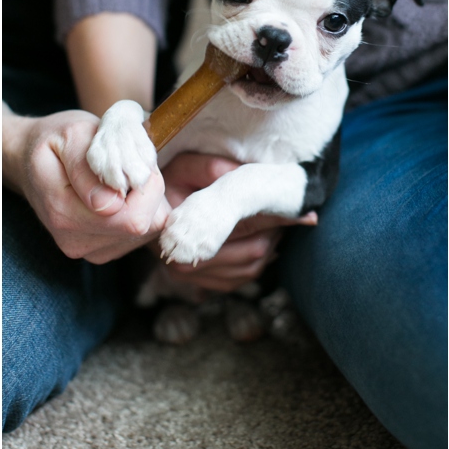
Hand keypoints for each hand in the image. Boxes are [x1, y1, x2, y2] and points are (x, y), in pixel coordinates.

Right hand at [3, 105, 169, 263]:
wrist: (27, 159)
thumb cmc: (52, 142)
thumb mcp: (69, 136)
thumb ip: (88, 167)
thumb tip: (111, 203)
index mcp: (65, 213)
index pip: (134, 217)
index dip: (145, 183)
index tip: (131, 157)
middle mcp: (76, 240)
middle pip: (145, 227)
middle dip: (148, 192)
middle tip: (127, 164)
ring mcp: (88, 250)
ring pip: (146, 232)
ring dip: (144, 201)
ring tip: (118, 177)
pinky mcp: (101, 251)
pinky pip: (140, 236)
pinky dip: (139, 211)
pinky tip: (119, 193)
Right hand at [159, 153, 316, 290]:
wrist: (140, 206)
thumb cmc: (166, 181)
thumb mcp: (185, 165)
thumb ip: (214, 169)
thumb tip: (246, 176)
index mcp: (181, 231)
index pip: (244, 227)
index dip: (278, 219)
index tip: (308, 213)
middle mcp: (184, 262)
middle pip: (253, 252)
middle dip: (276, 232)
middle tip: (290, 212)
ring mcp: (191, 276)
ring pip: (251, 268)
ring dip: (268, 246)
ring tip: (272, 223)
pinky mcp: (198, 283)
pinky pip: (241, 278)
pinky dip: (256, 261)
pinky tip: (259, 241)